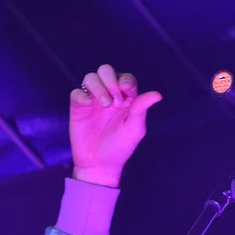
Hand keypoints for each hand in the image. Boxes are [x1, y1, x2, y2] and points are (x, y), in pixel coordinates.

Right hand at [69, 64, 161, 186]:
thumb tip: (158, 94)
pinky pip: (76, 92)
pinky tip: (87, 105)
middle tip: (114, 100)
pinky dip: (81, 95)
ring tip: (104, 105)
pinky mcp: (78, 108)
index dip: (125, 80)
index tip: (125, 93)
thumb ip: (142, 109)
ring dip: (98, 86)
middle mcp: (108, 95)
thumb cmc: (120, 147)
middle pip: (106, 70)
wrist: (100, 164)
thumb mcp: (134, 128)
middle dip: (110, 80)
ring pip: (90, 77)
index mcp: (125, 98)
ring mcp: (92, 100)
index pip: (125, 78)